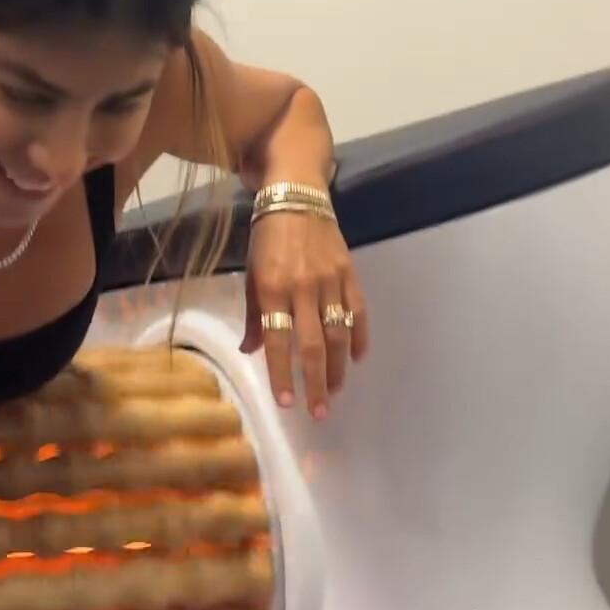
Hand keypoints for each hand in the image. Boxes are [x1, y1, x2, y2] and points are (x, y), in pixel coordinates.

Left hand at [241, 209, 368, 417]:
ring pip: (338, 334)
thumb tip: (250, 350)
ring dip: (338, 368)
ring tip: (334, 392)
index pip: (277, 340)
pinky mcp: (349, 274)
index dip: (282, 373)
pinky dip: (360, 337)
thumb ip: (254, 314)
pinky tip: (356, 359)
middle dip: (316, 383)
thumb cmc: (267, 239)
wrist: (297, 197)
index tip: (286, 402)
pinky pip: (358, 312)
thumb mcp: (251, 274)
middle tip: (318, 412)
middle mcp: (302, 287)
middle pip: (313, 345)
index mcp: (271, 287)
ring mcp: (330, 281)